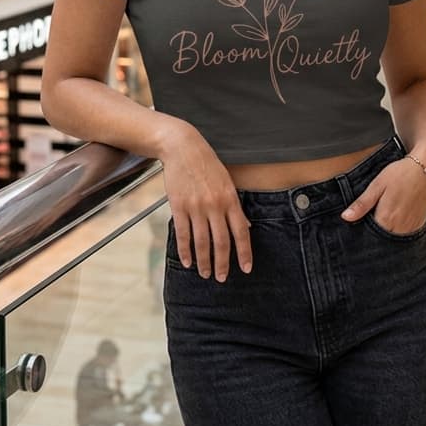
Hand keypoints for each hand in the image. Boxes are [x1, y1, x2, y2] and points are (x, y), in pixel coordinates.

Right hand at [158, 121, 250, 280]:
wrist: (183, 147)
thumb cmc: (207, 164)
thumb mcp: (227, 181)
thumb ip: (235, 206)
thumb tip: (246, 226)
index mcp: (230, 198)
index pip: (241, 232)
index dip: (244, 252)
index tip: (246, 269)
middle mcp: (215, 205)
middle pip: (221, 242)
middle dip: (222, 264)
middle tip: (221, 278)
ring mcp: (196, 206)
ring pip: (201, 242)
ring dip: (204, 261)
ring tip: (205, 273)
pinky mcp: (179, 206)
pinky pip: (183, 234)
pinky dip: (185, 251)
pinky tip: (188, 261)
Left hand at [340, 157, 425, 234]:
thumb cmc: (403, 174)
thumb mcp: (377, 185)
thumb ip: (362, 204)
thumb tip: (346, 217)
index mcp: (386, 218)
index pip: (368, 236)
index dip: (361, 231)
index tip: (358, 223)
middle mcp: (399, 227)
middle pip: (381, 239)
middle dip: (373, 234)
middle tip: (371, 217)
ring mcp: (410, 228)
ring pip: (392, 238)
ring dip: (385, 231)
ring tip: (383, 215)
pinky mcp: (419, 226)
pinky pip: (404, 234)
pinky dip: (397, 229)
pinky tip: (394, 217)